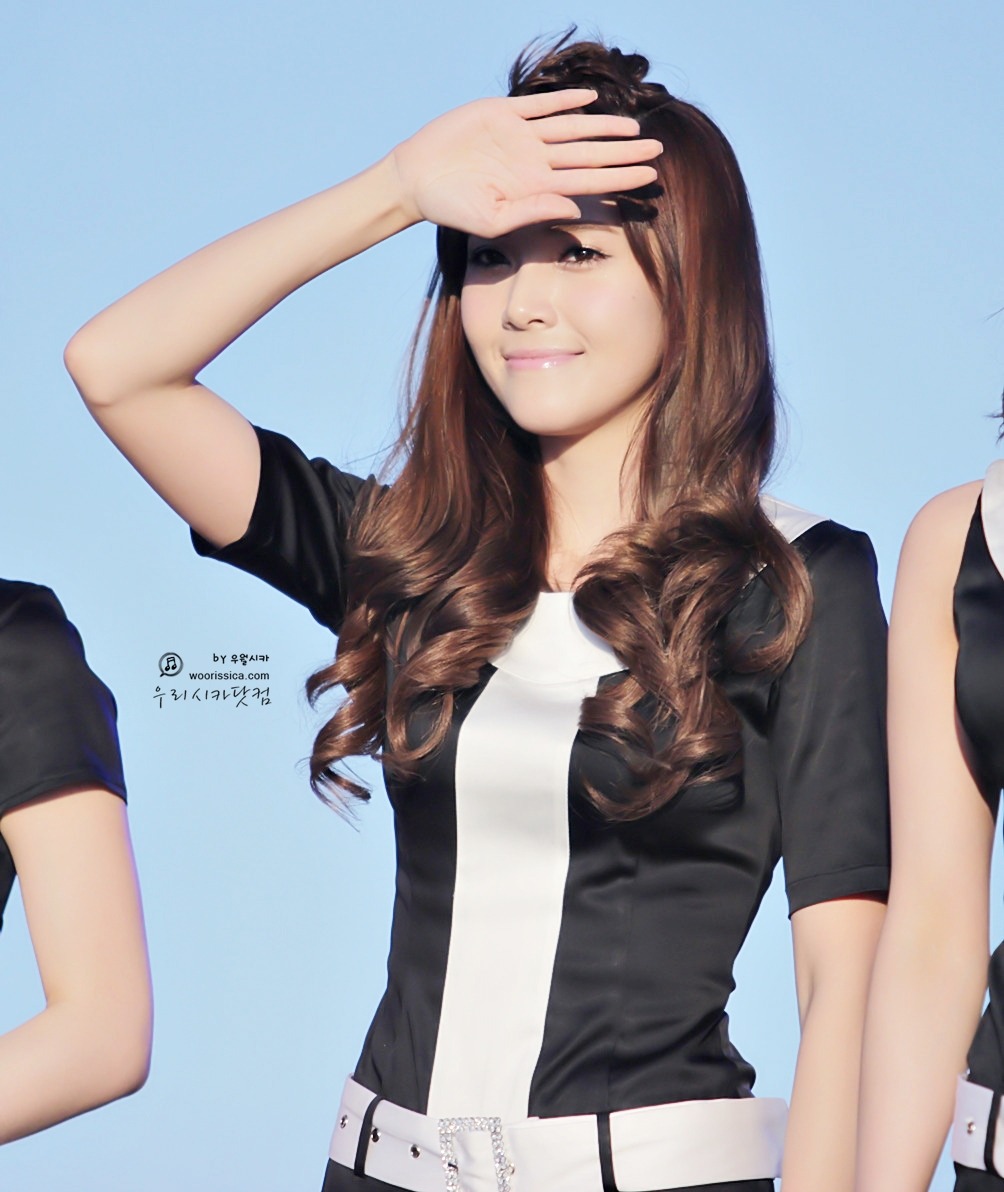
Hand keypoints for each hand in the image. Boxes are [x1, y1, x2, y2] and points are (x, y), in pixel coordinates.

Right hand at [389, 88, 661, 237]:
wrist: (416, 179)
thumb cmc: (452, 208)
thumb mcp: (493, 220)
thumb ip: (534, 211)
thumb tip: (574, 206)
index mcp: (536, 188)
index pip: (588, 182)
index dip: (619, 179)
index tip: (649, 179)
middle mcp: (534, 161)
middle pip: (588, 154)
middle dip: (622, 153)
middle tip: (657, 150)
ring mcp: (520, 136)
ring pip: (572, 128)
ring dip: (603, 126)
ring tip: (633, 127)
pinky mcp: (502, 114)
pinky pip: (540, 105)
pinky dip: (564, 100)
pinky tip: (590, 99)